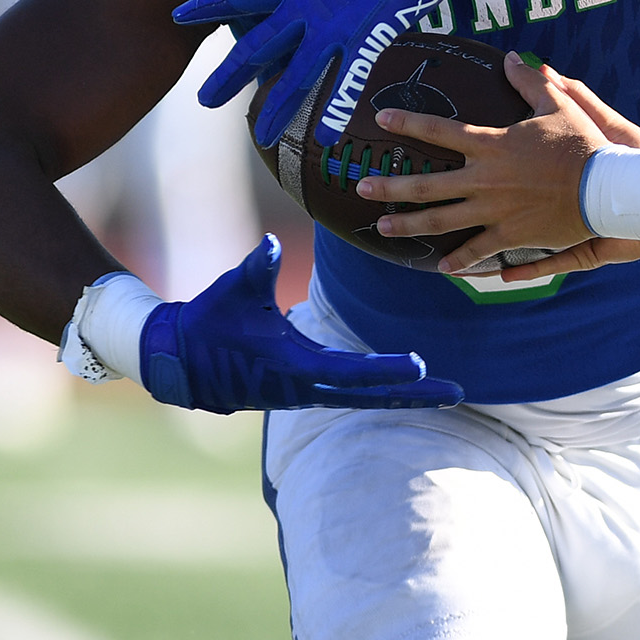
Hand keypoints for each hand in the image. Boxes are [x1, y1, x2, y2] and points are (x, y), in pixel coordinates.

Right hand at [140, 235, 464, 412]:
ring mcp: (309, 391)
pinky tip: (413, 387)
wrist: (181, 361)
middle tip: (458, 392)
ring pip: (366, 396)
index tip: (421, 365)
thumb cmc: (209, 322)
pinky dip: (385, 390)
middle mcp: (307, 386)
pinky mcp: (308, 388)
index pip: (350, 371)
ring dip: (407, 394)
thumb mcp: (232, 292)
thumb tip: (272, 242)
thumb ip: (256, 268)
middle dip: (415, 393)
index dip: (385, 369)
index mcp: (294, 366)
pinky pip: (355, 393)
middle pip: (371, 393)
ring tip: (450, 392)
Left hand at [172, 0, 476, 143]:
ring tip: (260, 138)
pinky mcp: (366, 37)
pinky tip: (323, 138)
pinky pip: (347, 81)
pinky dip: (336, 109)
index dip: (212, 4)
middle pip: (258, 44)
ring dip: (278, 108)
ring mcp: (334, 25)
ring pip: (297, 73)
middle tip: (204, 100)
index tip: (180, 14)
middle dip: (230, 73)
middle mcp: (308, 6)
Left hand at [355, 54, 639, 275]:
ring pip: (441, 220)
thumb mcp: (558, 105)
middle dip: (391, 186)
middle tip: (363, 189)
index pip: (439, 131)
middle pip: (427, 184)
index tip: (381, 120)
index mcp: (491, 145)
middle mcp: (484, 178)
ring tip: (385, 226)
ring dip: (409, 223)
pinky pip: (477, 249)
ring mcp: (494, 209)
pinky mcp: (510, 234)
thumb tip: (512, 57)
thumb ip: (531, 82)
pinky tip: (442, 267)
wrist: (604, 188)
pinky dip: (460, 260)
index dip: (407, 123)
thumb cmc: (582, 144)